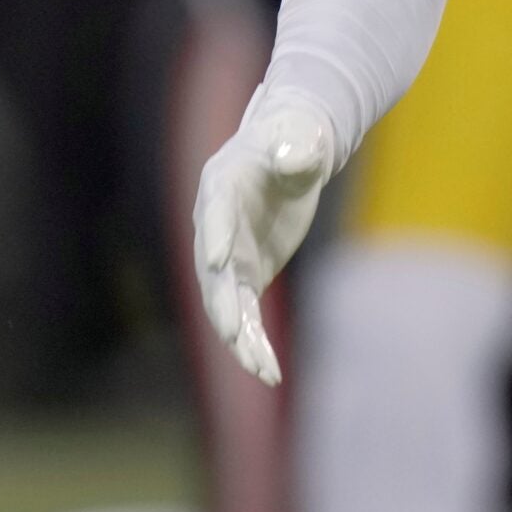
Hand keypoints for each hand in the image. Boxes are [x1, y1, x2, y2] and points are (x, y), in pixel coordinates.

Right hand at [191, 89, 335, 385]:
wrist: (292, 156)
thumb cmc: (293, 141)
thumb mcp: (299, 139)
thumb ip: (297, 148)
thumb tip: (298, 156)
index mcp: (220, 183)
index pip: (215, 211)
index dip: (216, 234)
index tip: (219, 260)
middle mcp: (214, 225)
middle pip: (212, 270)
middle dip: (222, 302)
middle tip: (233, 332)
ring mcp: (227, 255)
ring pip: (225, 303)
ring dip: (240, 337)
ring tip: (261, 369)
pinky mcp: (245, 276)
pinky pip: (244, 315)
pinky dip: (254, 343)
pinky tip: (270, 372)